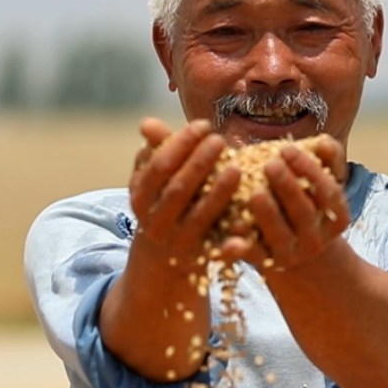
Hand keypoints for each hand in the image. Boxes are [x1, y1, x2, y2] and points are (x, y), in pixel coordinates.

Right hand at [128, 118, 241, 270]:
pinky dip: (230, 246)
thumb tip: (147, 123)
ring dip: (217, 195)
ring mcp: (180, 243)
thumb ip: (158, 153)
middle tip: (220, 140)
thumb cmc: (164, 208)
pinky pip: (218, 253)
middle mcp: (157, 222)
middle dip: (199, 164)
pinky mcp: (203, 261)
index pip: (159, 168)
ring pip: (199, 219)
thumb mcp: (154, 185)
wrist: (161, 264)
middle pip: (178, 191)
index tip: (203, 124)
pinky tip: (245, 233)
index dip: (180, 145)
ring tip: (237, 169)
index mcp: (142, 199)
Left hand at [224, 135, 350, 271]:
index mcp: (336, 218)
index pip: (328, 193)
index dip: (309, 170)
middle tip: (271, 165)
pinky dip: (244, 244)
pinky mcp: (266, 264)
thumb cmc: (305, 204)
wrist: (298, 252)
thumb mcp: (319, 184)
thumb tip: (322, 142)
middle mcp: (316, 239)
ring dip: (268, 213)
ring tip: (255, 191)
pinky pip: (255, 255)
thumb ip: (325, 160)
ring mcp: (291, 255)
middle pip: (304, 213)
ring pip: (280, 235)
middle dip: (288, 187)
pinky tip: (233, 225)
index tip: (286, 149)